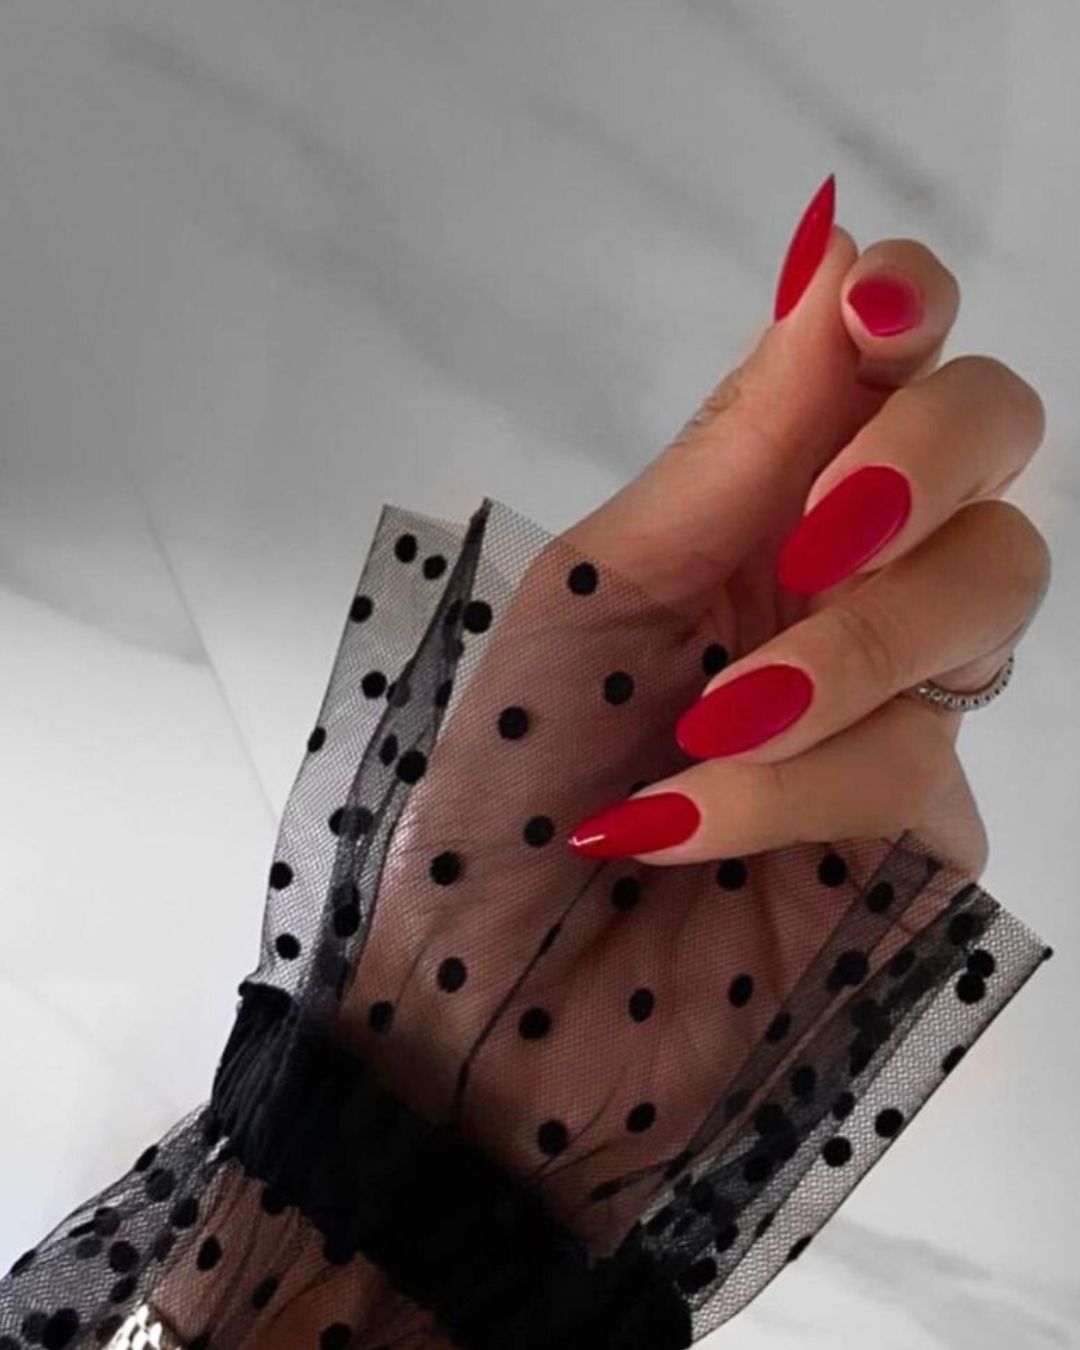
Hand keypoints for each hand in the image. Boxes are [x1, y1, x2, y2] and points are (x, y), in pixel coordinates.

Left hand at [566, 177, 1048, 875]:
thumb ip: (733, 451)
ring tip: (707, 729)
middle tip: (818, 540)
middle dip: (921, 467)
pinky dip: (799, 787)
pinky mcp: (926, 839)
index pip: (886, 365)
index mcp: (757, 508)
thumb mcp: (597, 592)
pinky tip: (684, 826)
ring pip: (985, 604)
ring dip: (843, 657)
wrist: (488, 988)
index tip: (873, 310)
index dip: (908, 308)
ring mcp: (899, 712)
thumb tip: (834, 248)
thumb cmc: (512, 775)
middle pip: (997, 450)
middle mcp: (847, 584)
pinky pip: (923, 772)